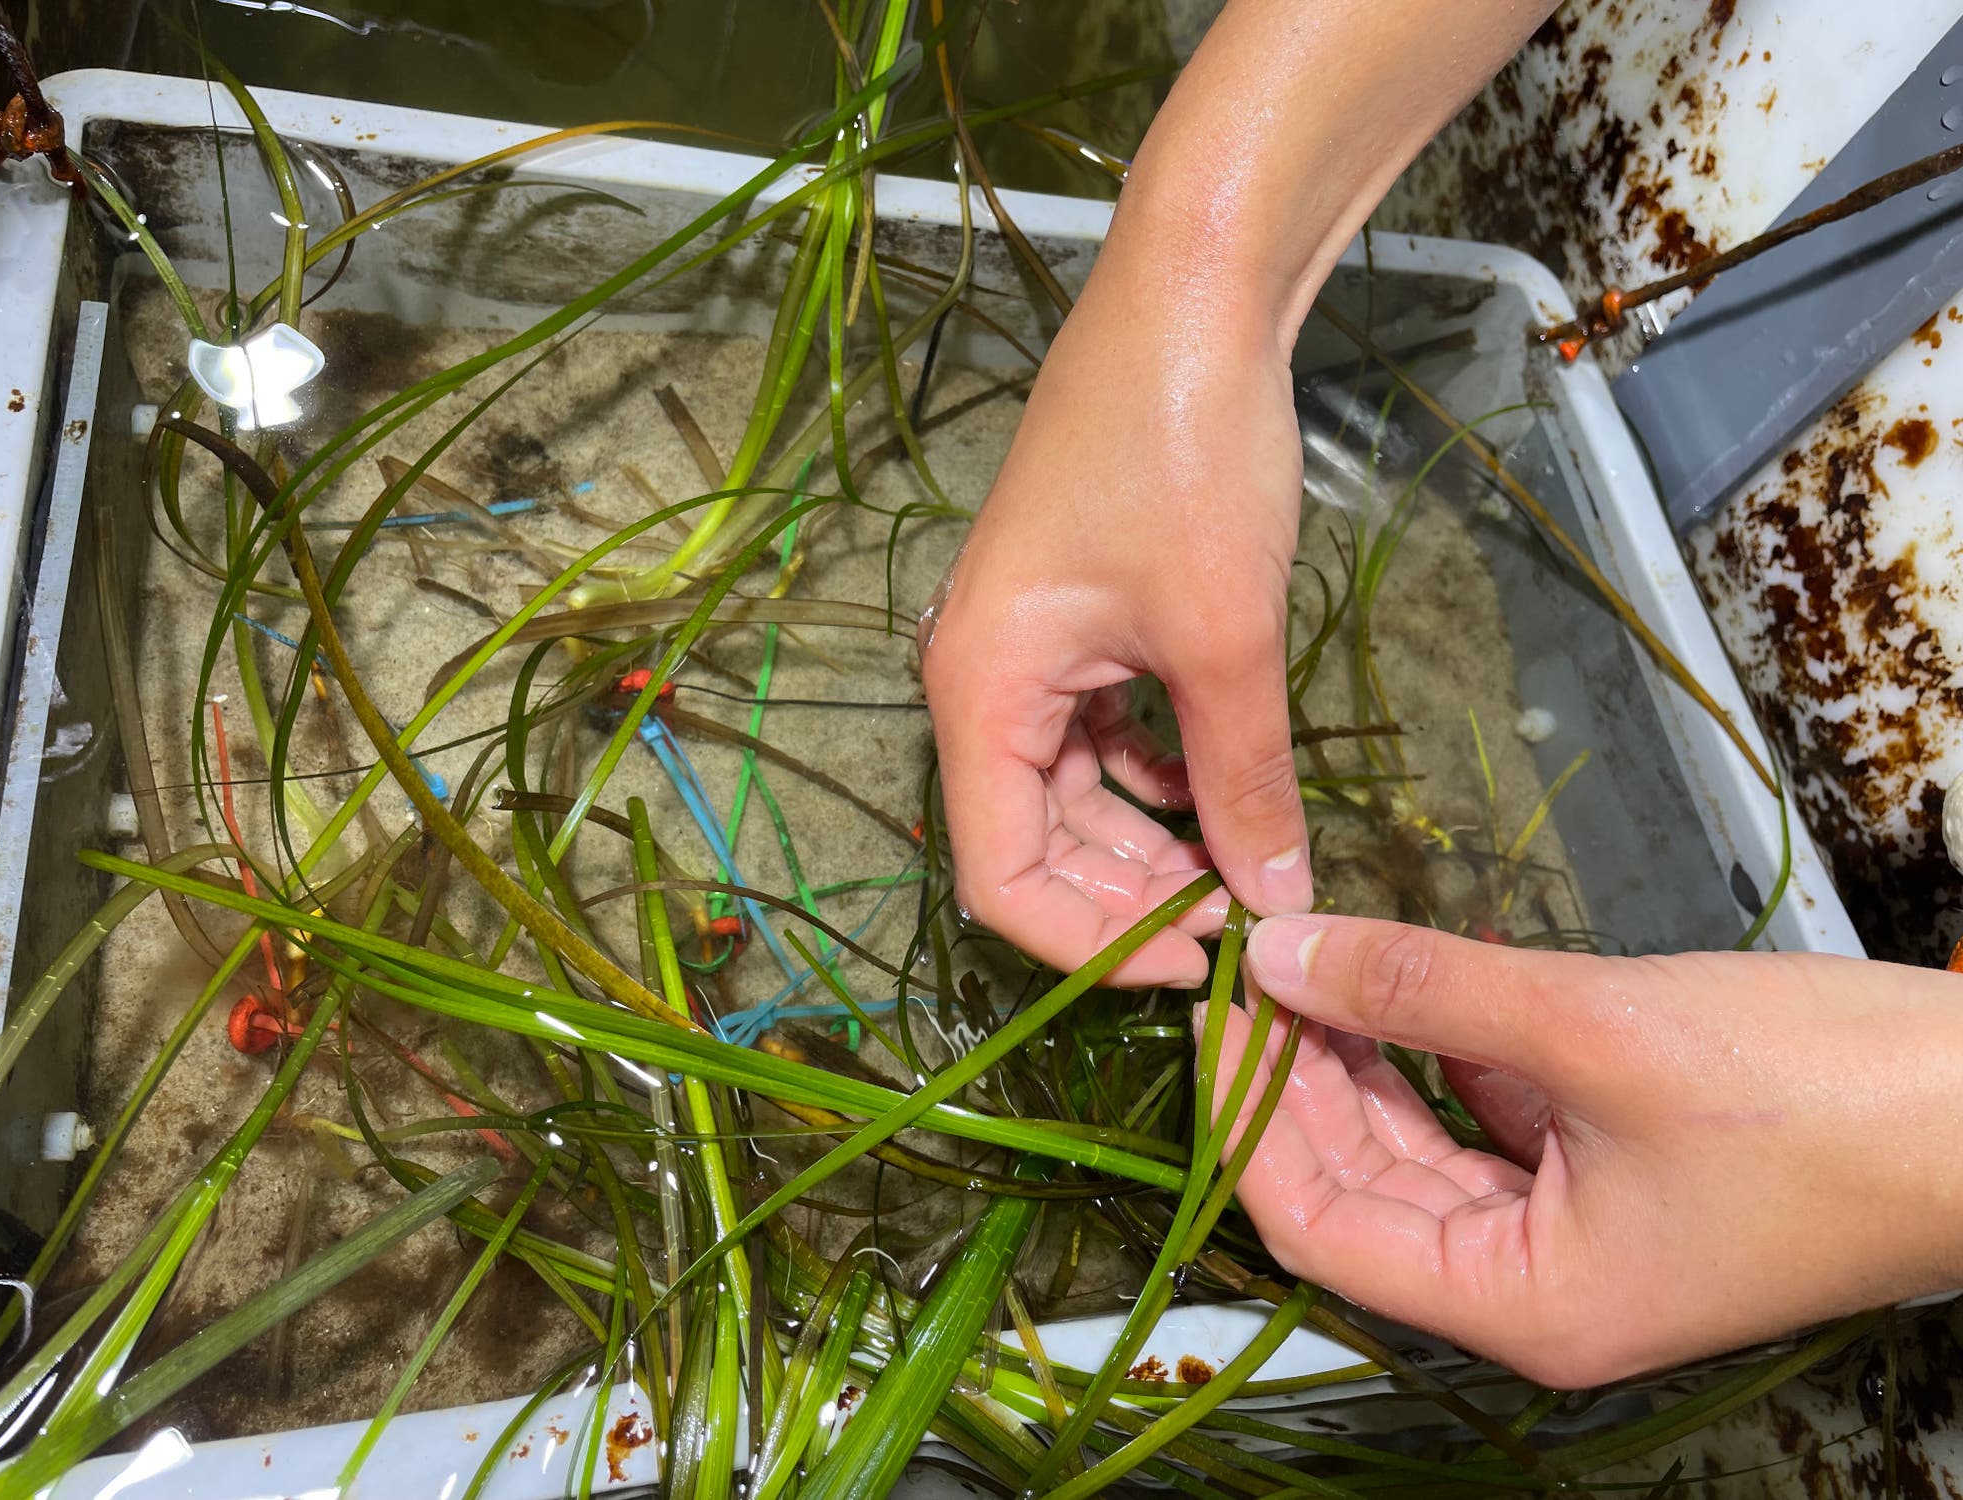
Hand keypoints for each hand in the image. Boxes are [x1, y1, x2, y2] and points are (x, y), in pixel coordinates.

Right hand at [918, 281, 1310, 988]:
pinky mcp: (1071, 622)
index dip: (1095, 943)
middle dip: (1133, 896)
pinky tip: (1222, 787)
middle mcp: (980, 679)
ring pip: (1072, 797)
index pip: (1001, 879)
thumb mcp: (1225, 637)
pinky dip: (1157, 778)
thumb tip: (1279, 901)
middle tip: (1244, 917)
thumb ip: (1245, 782)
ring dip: (1151, 842)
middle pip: (1034, 844)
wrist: (1191, 294)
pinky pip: (1098, 738)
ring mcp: (1023, 649)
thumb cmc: (1187, 453)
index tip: (1202, 958)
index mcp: (979, 690)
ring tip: (1245, 865)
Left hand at [1203, 914, 1962, 1387]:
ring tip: (1310, 965)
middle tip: (1254, 970)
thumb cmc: (1823, 1103)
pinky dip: (1440, 1060)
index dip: (1248, 1120)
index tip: (1215, 1016)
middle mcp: (1537, 1290)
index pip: (1317, 1228)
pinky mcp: (1615, 1179)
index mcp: (1522, 1305)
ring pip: (1418, 1154)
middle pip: (1360, 1190)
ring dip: (1362, 1064)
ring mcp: (1578, 1238)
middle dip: (1299, 1080)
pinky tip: (1405, 988)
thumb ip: (1421, 989)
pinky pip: (1488, 1127)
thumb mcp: (1591, 1028)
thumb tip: (1282, 954)